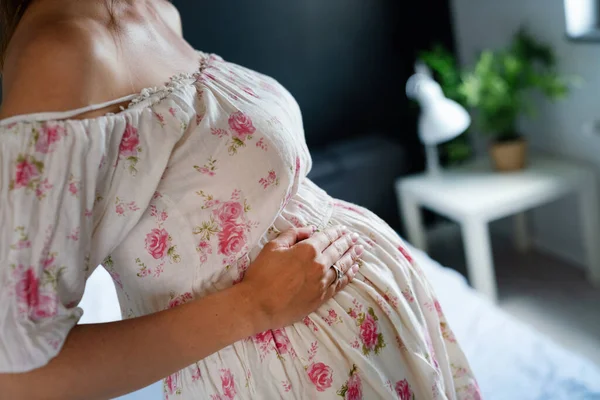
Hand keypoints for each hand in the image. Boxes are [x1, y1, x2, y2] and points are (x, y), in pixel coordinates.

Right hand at [242, 225, 363, 330]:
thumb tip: (310, 229)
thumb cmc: (261, 274)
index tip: (343, 229)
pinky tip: (354, 270)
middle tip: (355, 237)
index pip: (326, 237)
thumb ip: (293, 234)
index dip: (336, 232)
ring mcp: (323, 282)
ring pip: (342, 266)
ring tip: (359, 250)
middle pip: (338, 250)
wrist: (257, 305)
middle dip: (347, 242)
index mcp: (307, 250)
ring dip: (352, 256)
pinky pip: (340, 283)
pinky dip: (349, 275)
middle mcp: (319, 265)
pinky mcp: (322, 297)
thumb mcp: (272, 246)